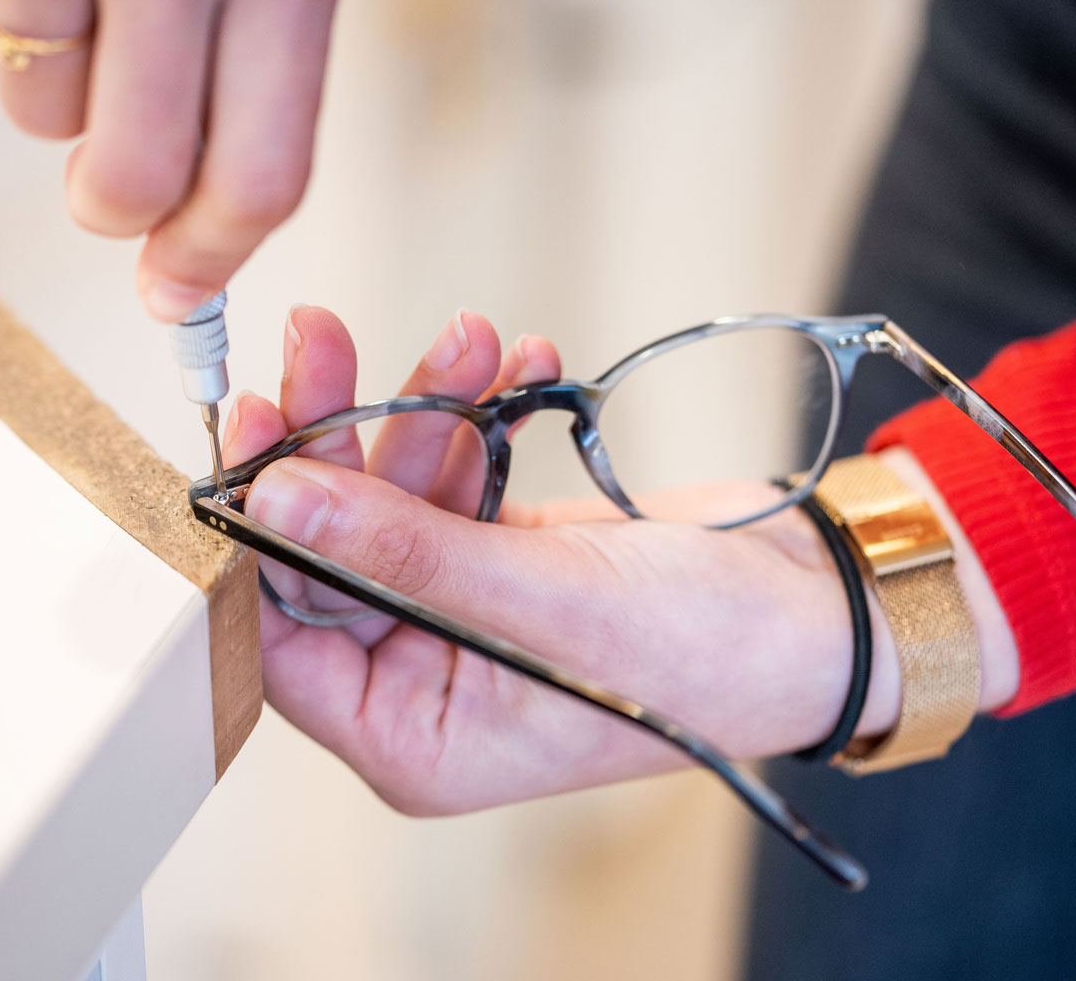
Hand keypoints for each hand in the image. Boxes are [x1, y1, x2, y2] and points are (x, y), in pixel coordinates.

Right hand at [0, 0, 339, 321]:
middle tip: (108, 178)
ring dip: (51, 85)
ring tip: (84, 2)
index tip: (175, 291)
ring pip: (39, 110)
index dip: (209, 256)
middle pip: (135, 178)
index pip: (258, 179)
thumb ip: (255, 74)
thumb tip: (188, 235)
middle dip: (110, 208)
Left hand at [222, 305, 894, 814]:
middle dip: (341, 439)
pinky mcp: (499, 554)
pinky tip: (514, 367)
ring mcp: (459, 611)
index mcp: (410, 734)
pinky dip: (477, 416)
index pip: (280, 639)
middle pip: (328, 547)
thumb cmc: (710, 652)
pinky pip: (454, 474)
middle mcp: (421, 677)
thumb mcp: (545, 600)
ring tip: (468, 340)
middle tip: (325, 341)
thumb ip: (402, 551)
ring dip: (424, 409)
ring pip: (389, 496)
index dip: (258, 533)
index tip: (253, 426)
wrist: (821, 611)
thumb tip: (276, 500)